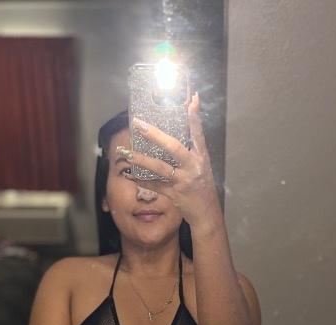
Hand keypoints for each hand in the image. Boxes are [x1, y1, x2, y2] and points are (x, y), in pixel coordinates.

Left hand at [121, 93, 221, 226]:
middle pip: (174, 148)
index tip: (191, 100)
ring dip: (142, 160)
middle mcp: (193, 167)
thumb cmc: (202, 186)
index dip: (194, 118)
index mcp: (201, 157)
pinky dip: (142, 180)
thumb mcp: (202, 164)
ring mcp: (183, 181)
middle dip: (155, 135)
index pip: (198, 134)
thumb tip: (187, 121)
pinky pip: (155, 185)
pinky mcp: (175, 194)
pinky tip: (130, 175)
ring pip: (161, 168)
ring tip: (128, 153)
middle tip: (139, 124)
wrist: (207, 213)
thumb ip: (194, 145)